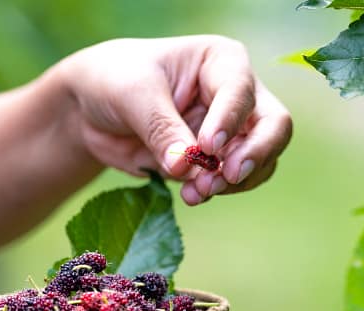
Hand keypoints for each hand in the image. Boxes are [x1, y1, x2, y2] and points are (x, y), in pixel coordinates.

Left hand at [59, 35, 292, 204]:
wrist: (90, 110)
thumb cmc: (114, 81)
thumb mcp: (133, 94)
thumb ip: (162, 128)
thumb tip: (186, 166)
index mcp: (221, 62)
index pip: (242, 92)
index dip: (230, 121)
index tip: (208, 146)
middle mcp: (235, 95)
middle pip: (273, 127)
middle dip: (254, 155)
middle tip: (227, 176)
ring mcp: (229, 131)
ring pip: (259, 160)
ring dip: (233, 182)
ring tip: (197, 192)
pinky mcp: (214, 162)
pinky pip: (232, 182)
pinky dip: (217, 192)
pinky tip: (191, 196)